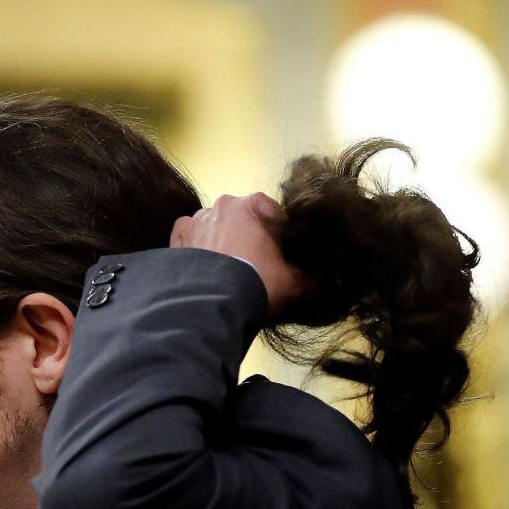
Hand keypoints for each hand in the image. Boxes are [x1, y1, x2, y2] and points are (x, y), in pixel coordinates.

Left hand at [169, 192, 310, 318]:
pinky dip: (196, 247)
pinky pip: (188, 237)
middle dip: (248, 236)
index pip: (272, 212)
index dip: (279, 232)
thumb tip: (332, 286)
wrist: (213, 303)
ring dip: (221, 241)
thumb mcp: (293, 282)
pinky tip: (204, 266)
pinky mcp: (176, 237)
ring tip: (227, 269)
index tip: (282, 252)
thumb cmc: (256, 282)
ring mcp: (196, 220)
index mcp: (252, 205)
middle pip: (240, 218)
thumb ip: (313, 280)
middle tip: (254, 263)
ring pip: (214, 226)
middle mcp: (222, 205)